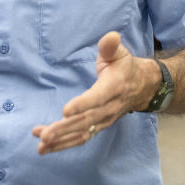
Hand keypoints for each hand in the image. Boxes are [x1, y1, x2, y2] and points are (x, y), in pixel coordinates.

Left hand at [32, 31, 157, 154]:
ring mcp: (104, 120)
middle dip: (65, 129)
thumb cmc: (125, 68)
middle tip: (45, 135)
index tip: (65, 111)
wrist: (143, 88)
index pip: (98, 98)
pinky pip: (81, 138)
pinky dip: (63, 144)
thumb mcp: (120, 53)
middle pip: (87, 120)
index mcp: (114, 87)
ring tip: (41, 145)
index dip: (83, 104)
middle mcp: (109, 107)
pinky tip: (45, 147)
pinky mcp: (99, 127)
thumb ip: (111, 46)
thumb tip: (111, 36)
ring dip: (61, 140)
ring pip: (83, 133)